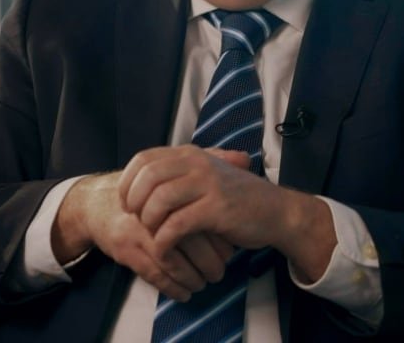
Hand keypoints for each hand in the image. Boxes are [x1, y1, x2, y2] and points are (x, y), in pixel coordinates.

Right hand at [52, 172, 232, 301]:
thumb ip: (208, 163)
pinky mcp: (126, 249)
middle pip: (189, 240)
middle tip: (220, 272)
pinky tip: (184, 293)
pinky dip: (172, 287)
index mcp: (169, 190)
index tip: (230, 249)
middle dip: (209, 262)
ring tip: (204, 283)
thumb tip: (244, 157)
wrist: (96, 205)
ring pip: (172, 262)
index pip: (200, 215)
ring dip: (192, 278)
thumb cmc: (143, 191)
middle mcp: (154, 209)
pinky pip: (154, 274)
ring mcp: (138, 230)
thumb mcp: (171, 174)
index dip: (218, 236)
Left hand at [117, 145, 283, 250]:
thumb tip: (140, 181)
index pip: (143, 159)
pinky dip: (164, 240)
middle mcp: (197, 163)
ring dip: (149, 221)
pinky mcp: (216, 209)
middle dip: (134, 202)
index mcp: (191, 154)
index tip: (126, 203)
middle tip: (137, 220)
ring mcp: (208, 184)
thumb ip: (178, 173)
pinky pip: (177, 224)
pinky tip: (165, 249)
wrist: (276, 212)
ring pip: (159, 199)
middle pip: (147, 177)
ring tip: (154, 234)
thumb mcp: (206, 176)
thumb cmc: (237, 199)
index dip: (127, 182)